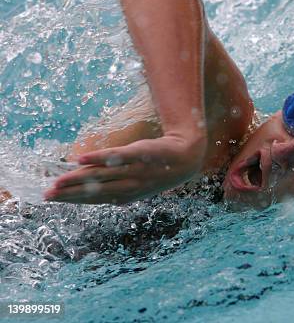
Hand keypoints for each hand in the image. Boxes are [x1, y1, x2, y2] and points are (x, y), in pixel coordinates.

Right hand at [44, 134, 205, 204]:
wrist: (187, 155)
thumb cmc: (158, 168)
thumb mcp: (136, 181)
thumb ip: (114, 186)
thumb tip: (90, 190)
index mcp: (127, 194)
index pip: (95, 198)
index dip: (73, 199)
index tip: (52, 199)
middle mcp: (130, 185)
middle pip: (95, 191)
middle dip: (70, 194)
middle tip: (47, 195)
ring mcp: (135, 170)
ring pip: (102, 176)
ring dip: (78, 179)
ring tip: (57, 182)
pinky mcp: (140, 153)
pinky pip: (118, 157)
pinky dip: (99, 158)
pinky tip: (80, 160)